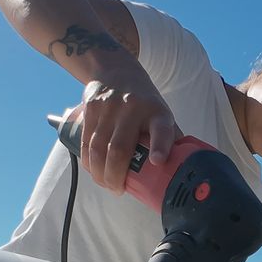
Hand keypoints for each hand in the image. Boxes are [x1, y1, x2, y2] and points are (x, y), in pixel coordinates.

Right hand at [68, 65, 176, 194]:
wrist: (117, 72)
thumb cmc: (145, 103)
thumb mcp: (162, 114)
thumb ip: (169, 139)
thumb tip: (176, 171)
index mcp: (157, 112)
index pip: (161, 128)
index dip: (160, 146)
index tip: (157, 161)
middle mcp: (133, 108)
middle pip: (119, 149)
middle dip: (115, 176)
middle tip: (118, 189)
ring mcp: (109, 108)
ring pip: (98, 149)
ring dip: (100, 173)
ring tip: (106, 184)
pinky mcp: (91, 109)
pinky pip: (86, 142)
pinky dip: (89, 162)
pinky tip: (95, 171)